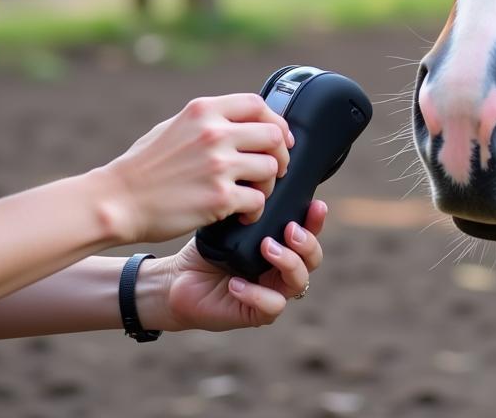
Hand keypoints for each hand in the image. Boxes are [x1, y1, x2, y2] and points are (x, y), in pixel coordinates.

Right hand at [94, 94, 293, 243]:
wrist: (117, 201)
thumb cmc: (143, 166)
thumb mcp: (174, 126)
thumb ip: (208, 120)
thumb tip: (243, 122)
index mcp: (203, 111)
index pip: (258, 105)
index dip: (276, 122)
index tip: (280, 138)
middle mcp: (214, 133)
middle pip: (273, 136)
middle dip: (281, 154)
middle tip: (276, 170)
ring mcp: (218, 165)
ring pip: (270, 169)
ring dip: (268, 185)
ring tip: (254, 195)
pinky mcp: (218, 198)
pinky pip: (257, 201)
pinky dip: (255, 211)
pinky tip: (242, 215)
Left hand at [146, 200, 326, 330]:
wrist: (178, 280)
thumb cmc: (207, 249)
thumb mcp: (231, 222)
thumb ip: (253, 209)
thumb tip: (265, 182)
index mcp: (281, 246)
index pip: (309, 233)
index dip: (317, 221)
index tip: (316, 205)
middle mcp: (281, 270)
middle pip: (313, 259)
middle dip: (307, 242)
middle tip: (290, 229)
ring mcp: (271, 292)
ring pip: (299, 282)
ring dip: (288, 263)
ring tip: (266, 248)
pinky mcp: (256, 314)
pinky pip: (271, 306)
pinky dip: (256, 293)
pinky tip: (236, 283)